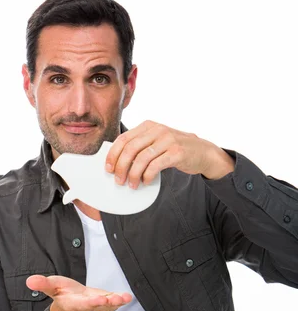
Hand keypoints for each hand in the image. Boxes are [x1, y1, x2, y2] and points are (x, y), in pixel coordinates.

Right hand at [26, 275, 132, 310]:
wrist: (73, 304)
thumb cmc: (63, 293)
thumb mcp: (51, 287)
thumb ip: (42, 284)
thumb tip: (29, 281)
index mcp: (74, 303)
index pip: (82, 304)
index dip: (90, 302)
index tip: (98, 298)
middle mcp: (87, 308)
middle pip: (97, 307)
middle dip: (106, 303)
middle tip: (113, 299)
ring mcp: (98, 307)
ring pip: (108, 307)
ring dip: (116, 303)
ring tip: (124, 298)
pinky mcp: (106, 304)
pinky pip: (114, 304)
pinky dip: (121, 301)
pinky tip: (127, 297)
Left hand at [105, 120, 234, 186]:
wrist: (203, 152)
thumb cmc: (176, 149)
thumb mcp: (156, 141)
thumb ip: (140, 146)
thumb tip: (117, 161)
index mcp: (148, 126)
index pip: (123, 139)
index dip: (112, 155)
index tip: (108, 168)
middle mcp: (157, 130)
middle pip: (130, 149)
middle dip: (121, 167)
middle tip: (118, 180)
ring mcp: (168, 140)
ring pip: (141, 159)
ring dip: (133, 174)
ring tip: (131, 184)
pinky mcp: (177, 152)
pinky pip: (155, 166)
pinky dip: (147, 176)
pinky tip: (146, 181)